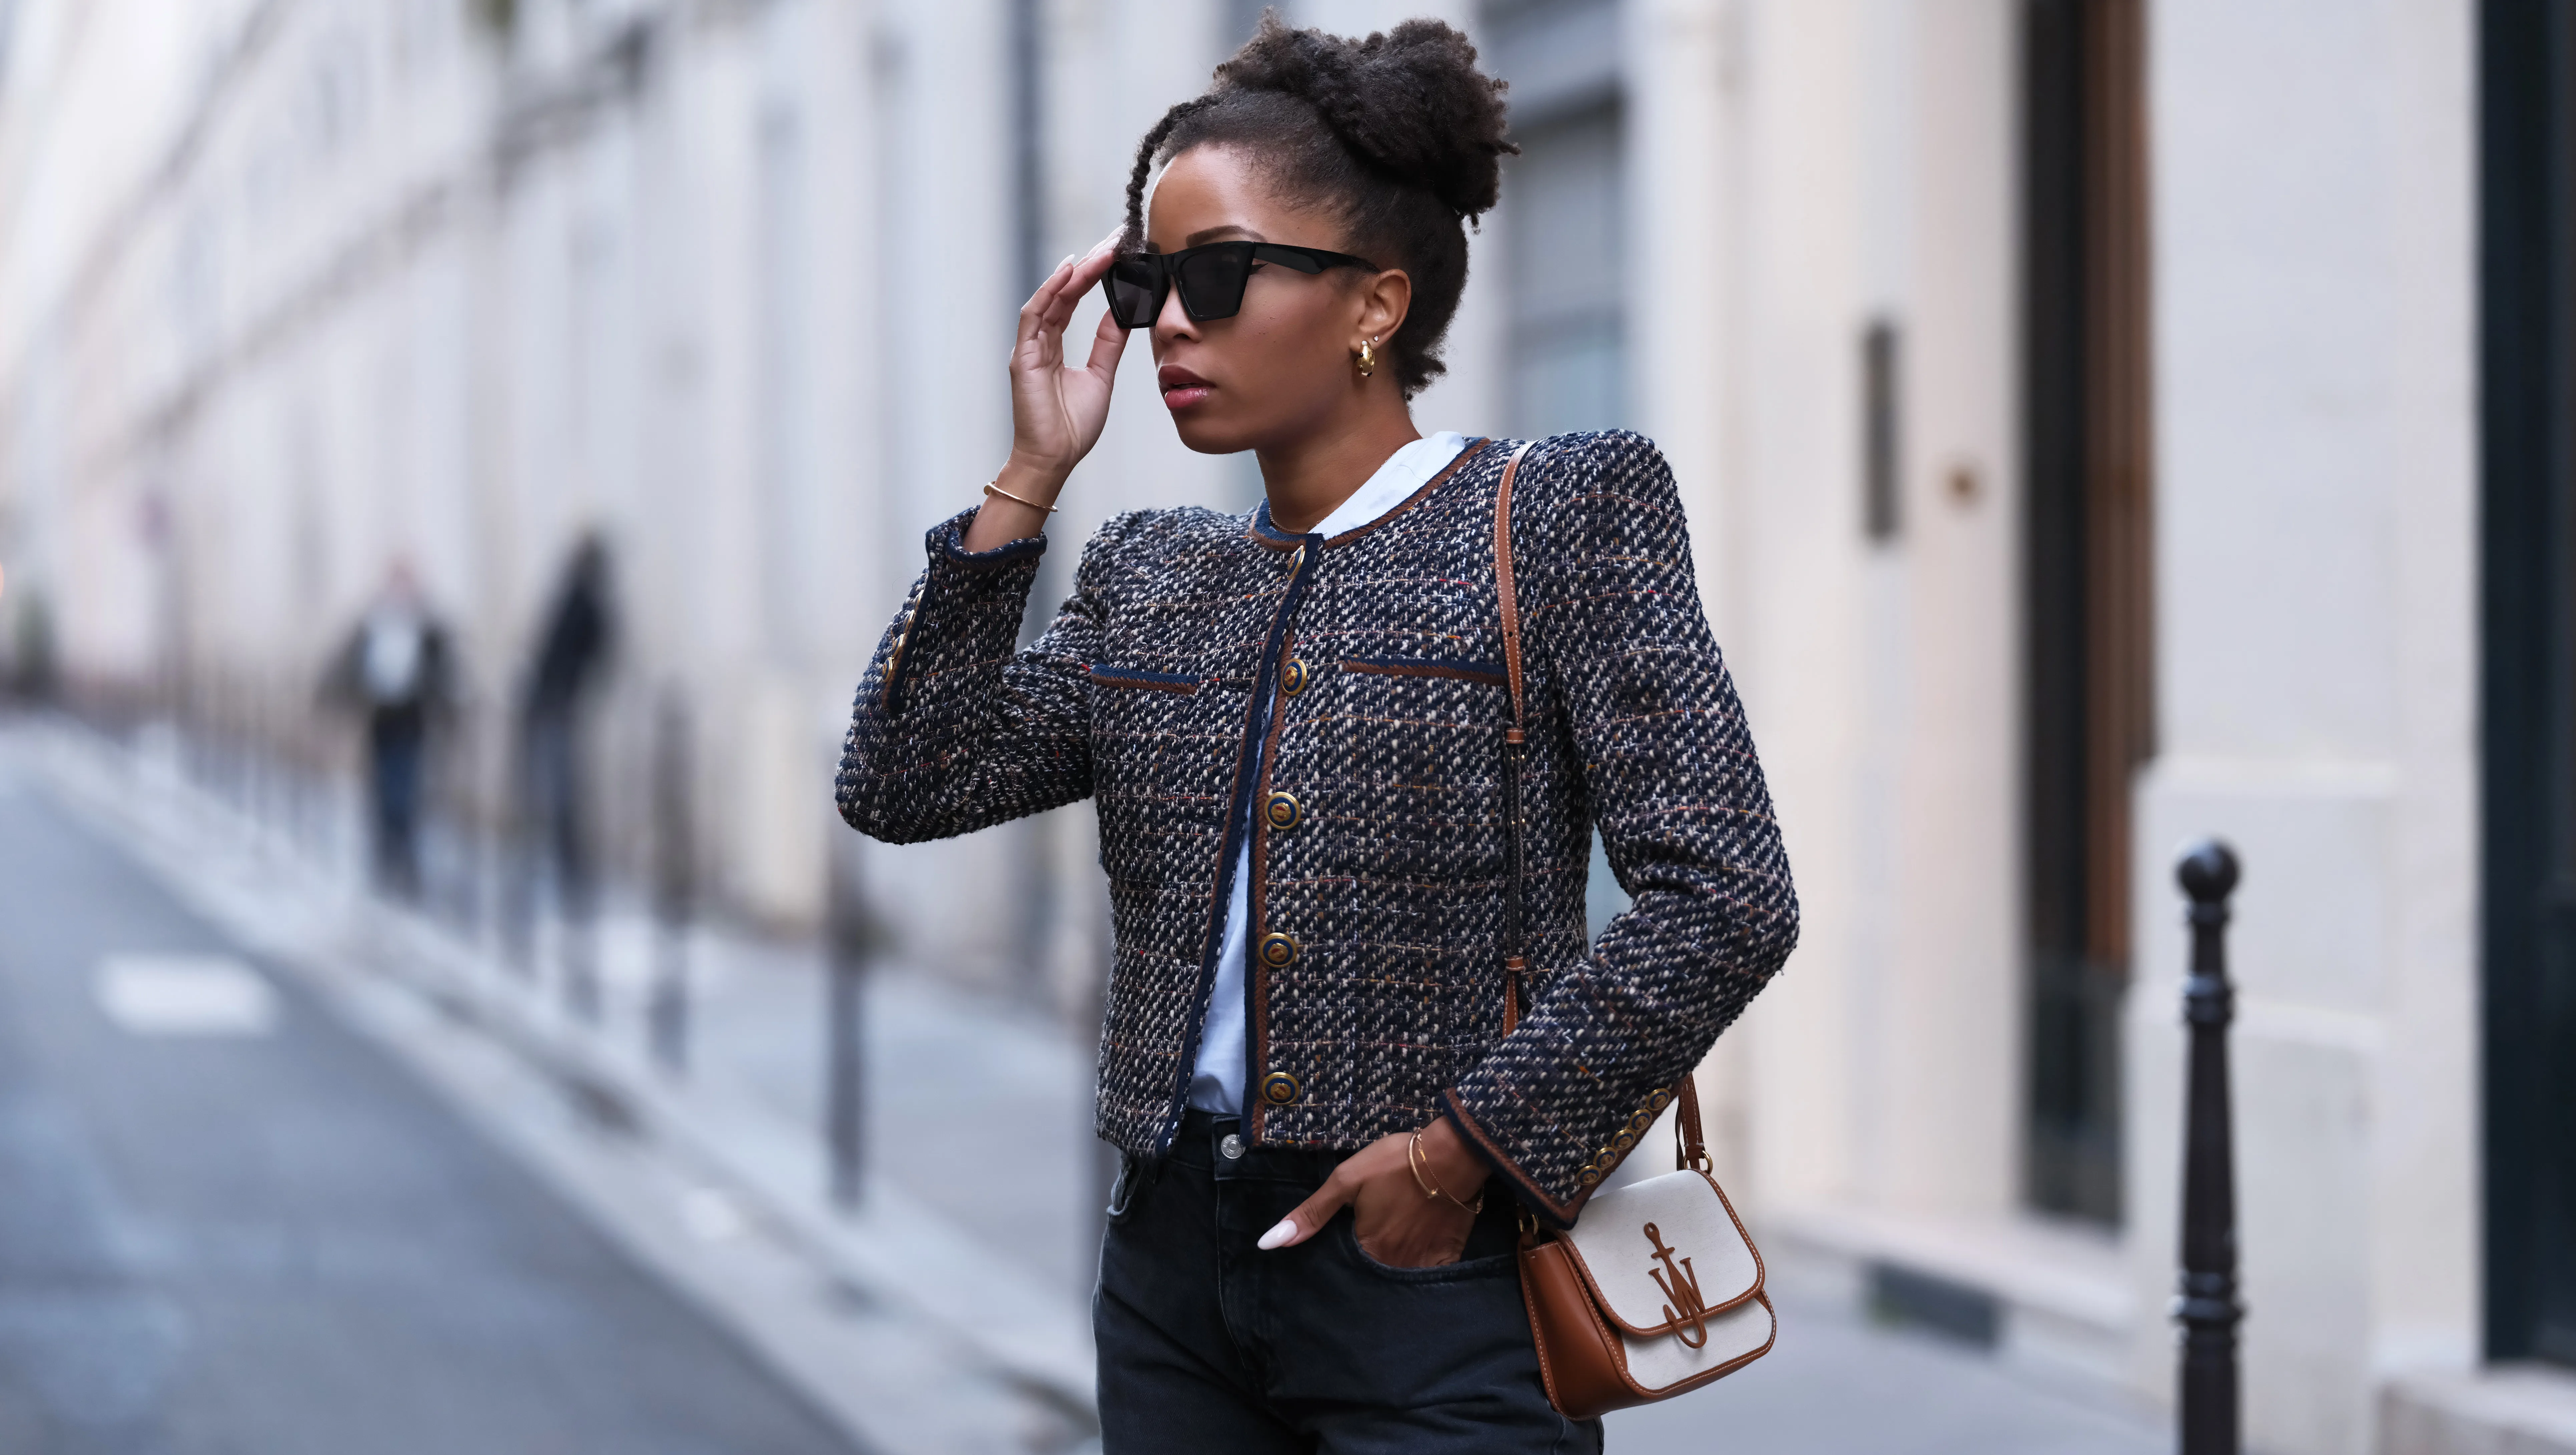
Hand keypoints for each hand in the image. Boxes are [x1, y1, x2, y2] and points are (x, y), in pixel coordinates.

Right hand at [1010, 237, 1128, 481]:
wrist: (1054, 459)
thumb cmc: (1073, 427)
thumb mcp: (1101, 376)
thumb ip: (1108, 342)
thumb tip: (1122, 312)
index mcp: (1055, 346)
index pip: (1072, 301)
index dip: (1093, 276)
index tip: (1116, 254)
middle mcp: (1039, 341)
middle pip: (1062, 293)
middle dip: (1088, 265)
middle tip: (1113, 240)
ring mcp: (1028, 347)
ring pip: (1050, 298)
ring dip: (1075, 272)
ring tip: (1101, 251)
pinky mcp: (1022, 357)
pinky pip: (1034, 316)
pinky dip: (1050, 292)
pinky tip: (1069, 272)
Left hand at [1259, 1120, 1491, 1268]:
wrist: (1453, 1153)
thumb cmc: (1396, 1163)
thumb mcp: (1346, 1180)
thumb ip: (1311, 1213)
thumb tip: (1268, 1243)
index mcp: (1368, 1248)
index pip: (1345, 1269)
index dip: (1339, 1264)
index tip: (1338, 1256)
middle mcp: (1394, 1263)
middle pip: (1374, 1276)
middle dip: (1366, 1271)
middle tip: (1369, 1248)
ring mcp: (1423, 1262)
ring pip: (1401, 1278)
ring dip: (1392, 1269)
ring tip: (1389, 1253)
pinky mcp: (1448, 1255)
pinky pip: (1431, 1275)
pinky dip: (1422, 1270)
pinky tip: (1417, 1255)